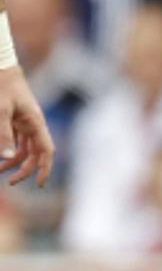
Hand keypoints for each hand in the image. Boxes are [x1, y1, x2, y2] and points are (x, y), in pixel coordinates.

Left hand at [0, 67, 54, 186]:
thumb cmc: (0, 85)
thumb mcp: (0, 110)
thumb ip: (3, 134)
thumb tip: (5, 158)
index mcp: (35, 123)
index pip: (46, 151)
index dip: (45, 169)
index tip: (39, 184)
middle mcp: (33, 124)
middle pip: (36, 153)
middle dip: (26, 170)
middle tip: (11, 182)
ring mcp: (24, 121)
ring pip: (25, 148)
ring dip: (14, 161)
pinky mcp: (14, 118)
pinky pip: (15, 139)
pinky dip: (8, 149)